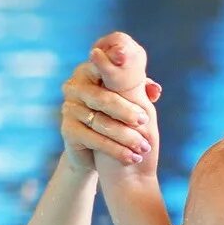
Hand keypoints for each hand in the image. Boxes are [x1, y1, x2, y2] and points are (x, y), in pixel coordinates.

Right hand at [59, 32, 161, 172]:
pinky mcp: (67, 129)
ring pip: (101, 121)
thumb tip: (155, 89)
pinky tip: (130, 157)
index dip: (117, 67)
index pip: (104, 67)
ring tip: (143, 147)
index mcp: (90, 71)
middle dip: (126, 111)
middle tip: (145, 121)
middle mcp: (74, 86)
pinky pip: (94, 139)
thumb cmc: (117, 119)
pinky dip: (115, 149)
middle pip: (103, 98)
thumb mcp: (131, 101)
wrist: (97, 153)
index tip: (132, 74)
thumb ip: (141, 89)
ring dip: (125, 136)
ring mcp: (69, 107)